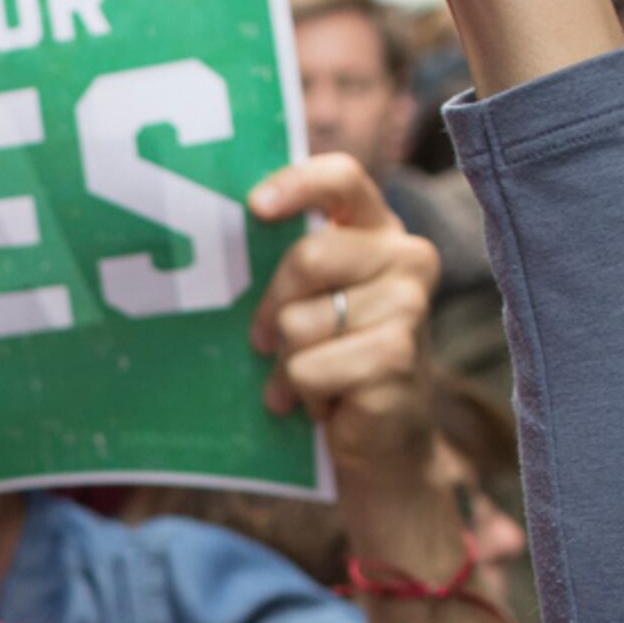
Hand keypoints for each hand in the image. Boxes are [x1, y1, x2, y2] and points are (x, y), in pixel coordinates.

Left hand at [243, 153, 438, 498]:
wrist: (382, 442)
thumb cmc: (333, 361)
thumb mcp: (312, 304)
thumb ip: (290, 267)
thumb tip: (214, 248)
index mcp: (380, 232)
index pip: (343, 180)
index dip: (297, 185)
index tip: (256, 208)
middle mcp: (406, 258)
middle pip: (308, 257)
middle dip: (272, 308)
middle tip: (265, 342)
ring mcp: (409, 307)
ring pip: (299, 322)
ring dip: (287, 362)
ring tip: (308, 378)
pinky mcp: (397, 356)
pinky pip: (307, 368)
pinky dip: (302, 393)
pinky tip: (327, 403)